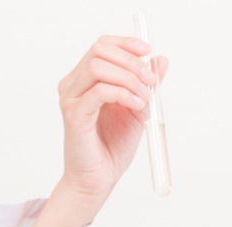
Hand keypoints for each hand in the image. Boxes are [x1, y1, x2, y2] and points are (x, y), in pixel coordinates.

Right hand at [33, 35, 168, 226]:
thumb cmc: (113, 146)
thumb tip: (160, 60)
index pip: (102, 46)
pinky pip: (99, 92)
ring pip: (98, 67)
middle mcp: (74, 84)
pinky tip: (136, 106)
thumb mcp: (138, 109)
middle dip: (131, 62)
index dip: (126, 43)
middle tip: (150, 82)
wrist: (100, 177)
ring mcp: (71, 99)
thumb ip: (147, 84)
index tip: (148, 52)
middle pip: (99, 50)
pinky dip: (123, 94)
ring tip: (144, 98)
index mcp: (86, 80)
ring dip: (128, 79)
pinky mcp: (74, 115)